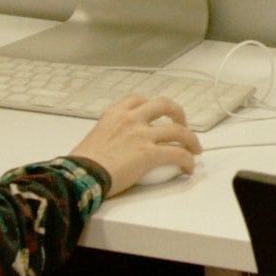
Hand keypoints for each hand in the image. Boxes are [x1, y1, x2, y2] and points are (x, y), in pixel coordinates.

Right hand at [69, 96, 202, 196]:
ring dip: (191, 139)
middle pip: (164, 105)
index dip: (152, 106)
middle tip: (183, 124)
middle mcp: (131, 119)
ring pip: (178, 130)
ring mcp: (142, 135)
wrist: (80, 175)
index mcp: (115, 114)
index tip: (157, 114)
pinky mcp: (150, 153)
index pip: (137, 99)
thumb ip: (109, 135)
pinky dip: (187, 161)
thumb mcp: (94, 137)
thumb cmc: (81, 163)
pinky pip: (178, 154)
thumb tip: (114, 148)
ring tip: (195, 149)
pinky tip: (188, 168)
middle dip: (178, 113)